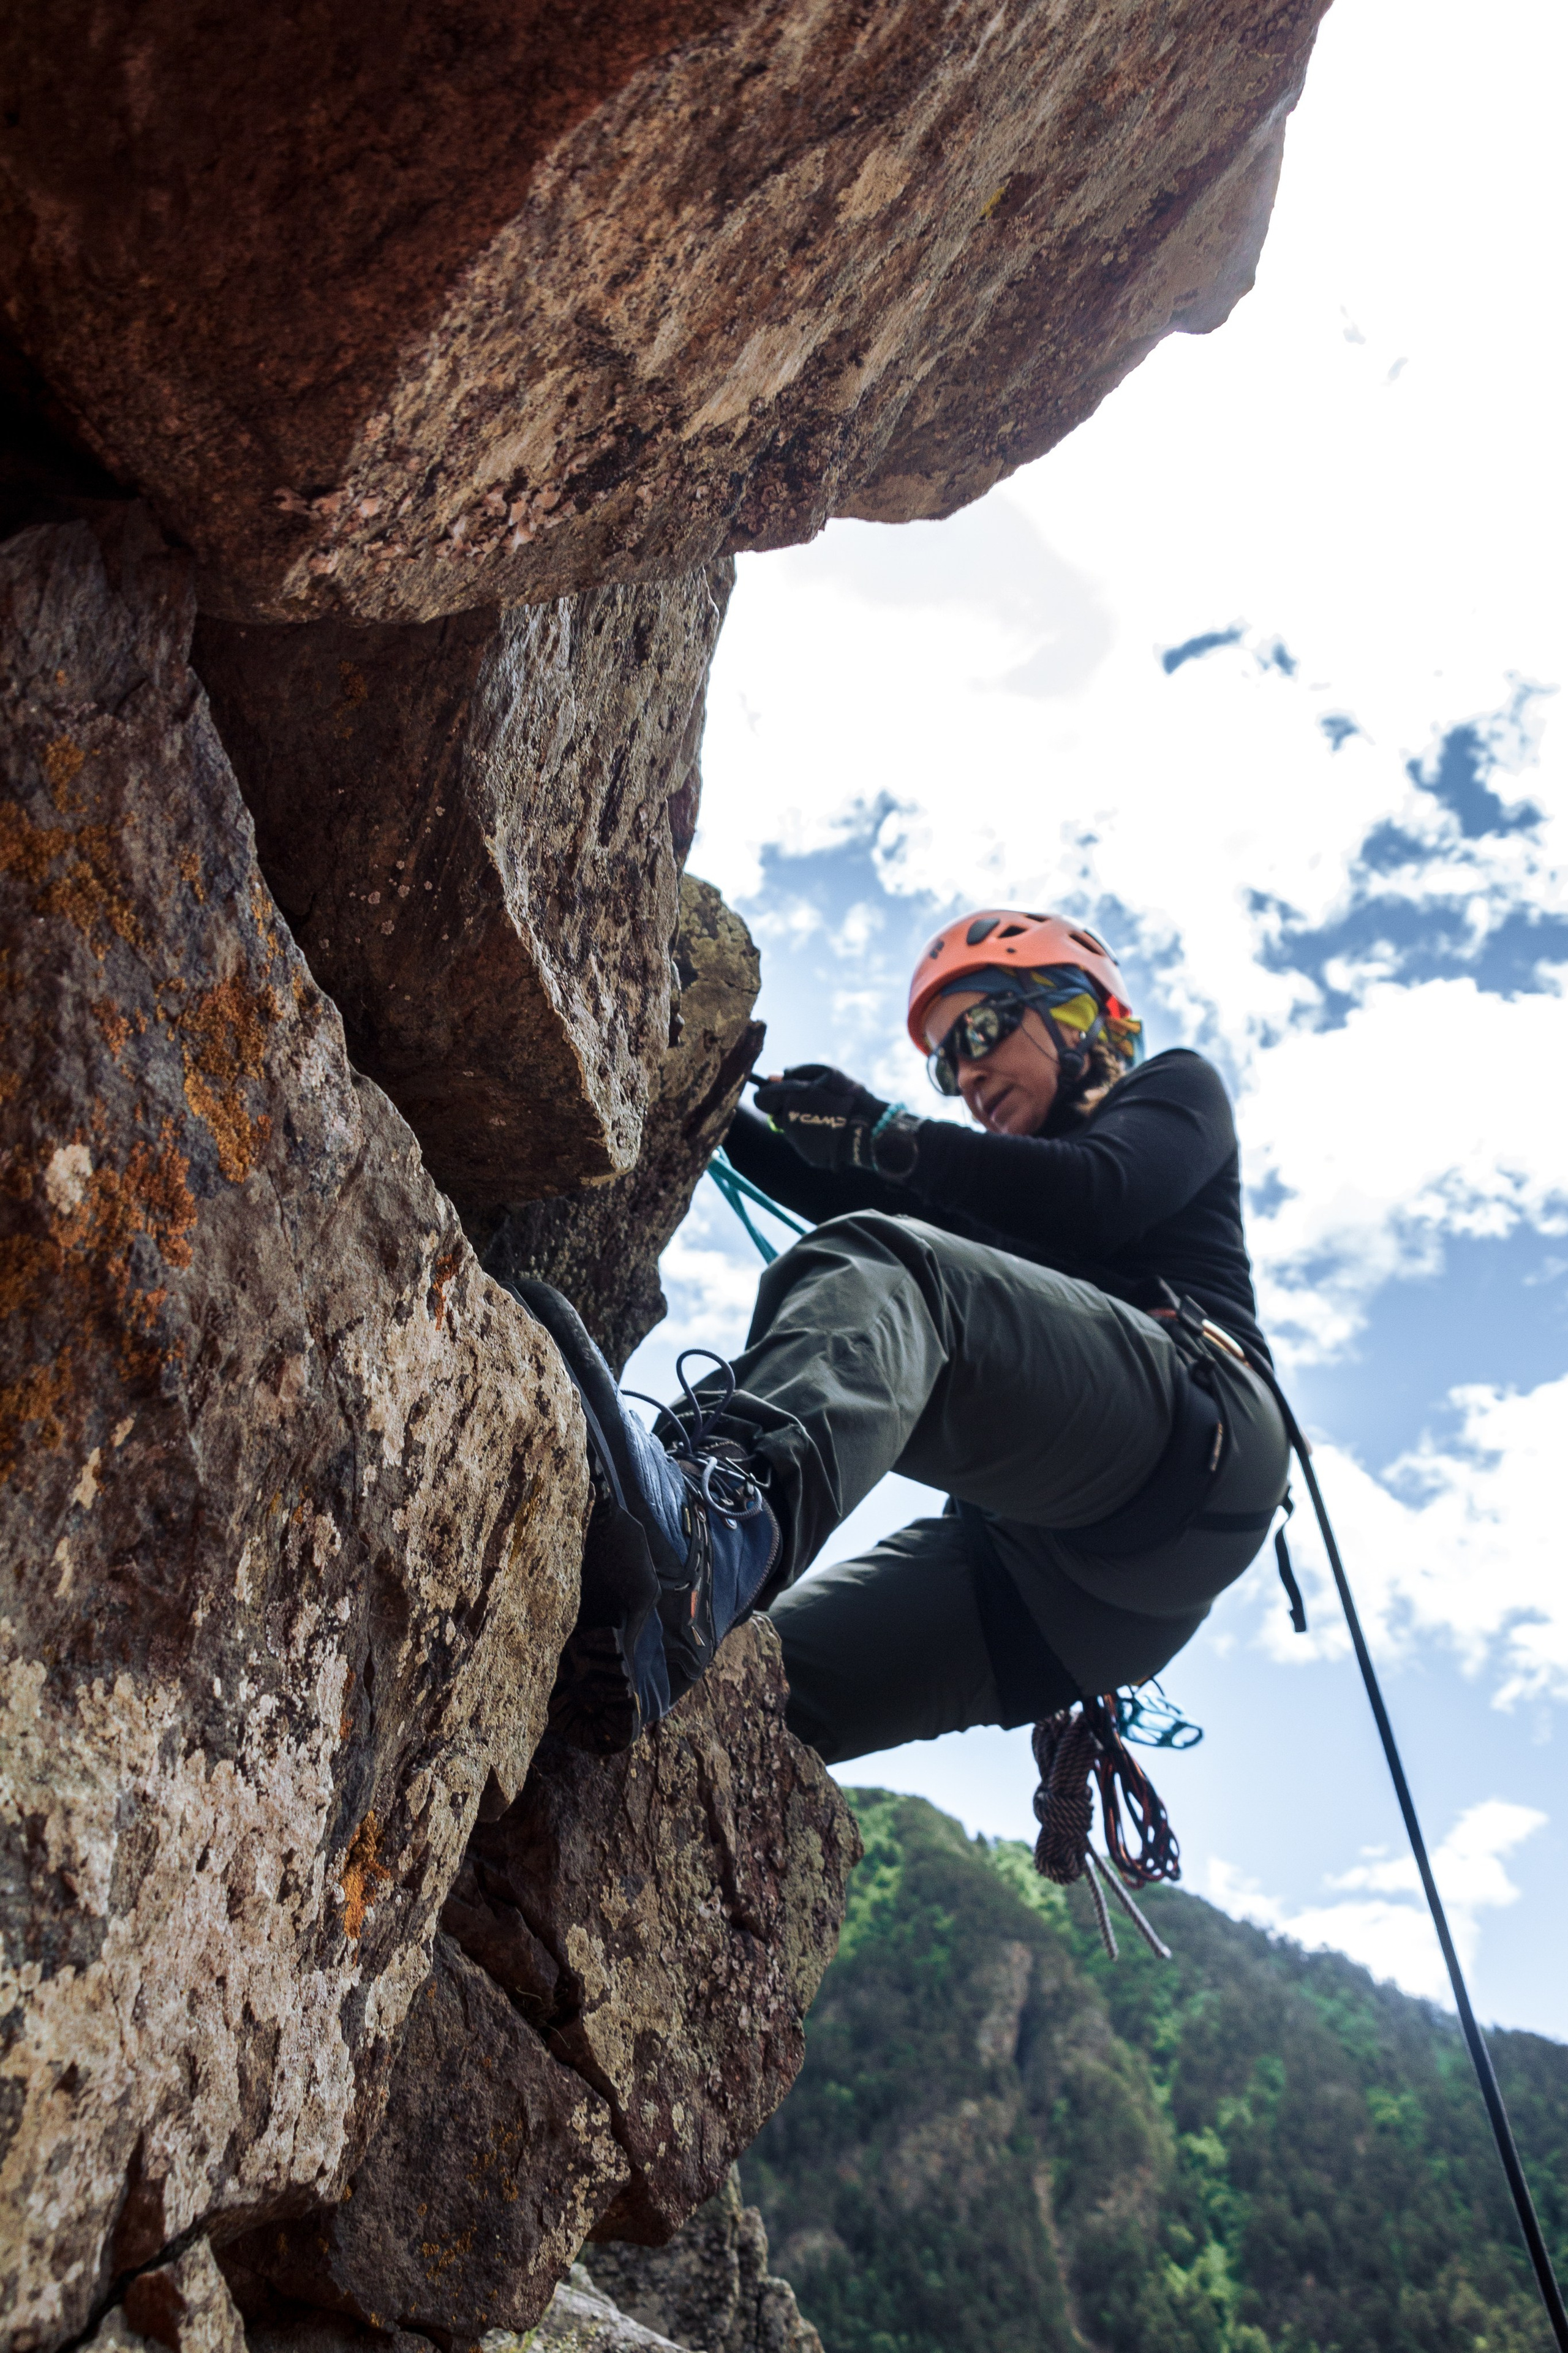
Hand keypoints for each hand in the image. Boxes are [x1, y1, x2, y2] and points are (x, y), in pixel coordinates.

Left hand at [752, 1064, 891, 1171]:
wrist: (871, 1127)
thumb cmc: (848, 1095)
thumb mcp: (825, 1072)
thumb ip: (796, 1071)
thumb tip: (772, 1076)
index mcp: (789, 1098)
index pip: (761, 1099)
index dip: (769, 1095)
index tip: (781, 1094)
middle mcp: (788, 1122)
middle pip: (777, 1116)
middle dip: (789, 1110)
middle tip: (816, 1106)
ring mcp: (797, 1142)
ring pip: (792, 1131)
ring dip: (803, 1124)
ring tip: (828, 1119)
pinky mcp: (808, 1155)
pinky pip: (805, 1144)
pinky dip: (813, 1138)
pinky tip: (831, 1132)